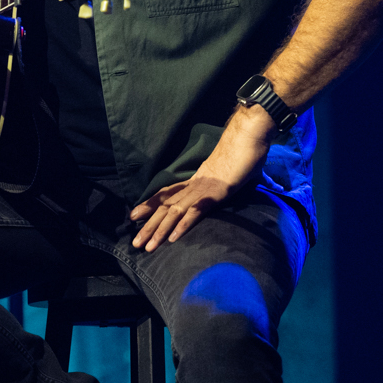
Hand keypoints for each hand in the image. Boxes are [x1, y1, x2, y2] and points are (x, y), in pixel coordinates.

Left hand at [127, 108, 273, 252]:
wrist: (248, 136)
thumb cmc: (241, 153)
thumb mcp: (226, 172)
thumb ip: (220, 182)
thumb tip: (221, 188)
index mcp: (195, 181)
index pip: (168, 194)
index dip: (150, 205)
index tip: (134, 216)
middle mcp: (194, 186)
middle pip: (166, 207)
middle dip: (149, 226)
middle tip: (135, 243)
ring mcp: (203, 189)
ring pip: (175, 212)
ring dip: (160, 230)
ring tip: (148, 246)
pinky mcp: (216, 193)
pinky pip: (196, 211)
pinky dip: (183, 225)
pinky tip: (173, 238)